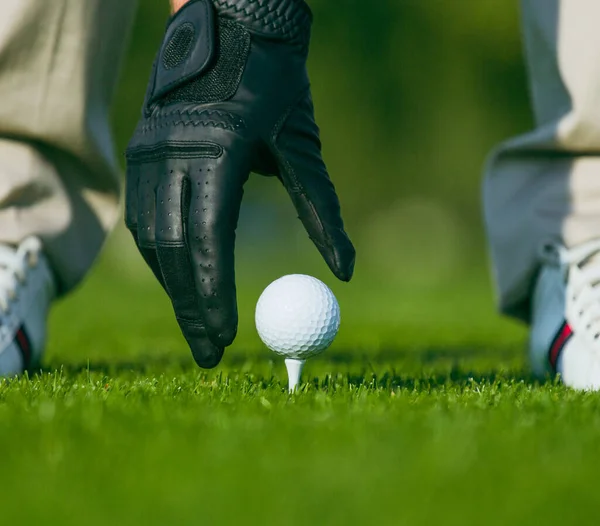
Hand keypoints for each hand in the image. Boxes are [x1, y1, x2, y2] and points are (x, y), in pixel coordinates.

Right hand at [125, 0, 354, 367]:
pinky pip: (143, 218)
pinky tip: (179, 281)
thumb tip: (346, 273)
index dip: (214, 295)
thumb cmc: (276, 86)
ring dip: (173, 287)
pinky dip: (161, 257)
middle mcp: (172, 151)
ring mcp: (147, 150)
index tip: (226, 339)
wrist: (231, 26)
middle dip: (191, 308)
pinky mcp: (138, 151)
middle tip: (210, 353)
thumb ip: (322, 210)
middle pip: (174, 250)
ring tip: (197, 325)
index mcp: (217, 149)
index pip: (208, 240)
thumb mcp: (303, 147)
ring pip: (151, 239)